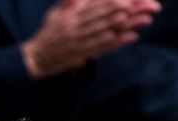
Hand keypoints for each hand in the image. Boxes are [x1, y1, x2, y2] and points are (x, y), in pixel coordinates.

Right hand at [22, 0, 160, 77]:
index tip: (125, 0)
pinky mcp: (82, 55)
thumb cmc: (49, 34)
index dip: (109, 3)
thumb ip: (68, 3)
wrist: (36, 57)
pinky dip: (117, 42)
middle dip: (122, 11)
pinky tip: (131, 36)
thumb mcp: (55, 14)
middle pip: (102, 17)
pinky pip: (102, 48)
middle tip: (140, 7)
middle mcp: (74, 27)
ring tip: (141, 19)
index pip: (93, 6)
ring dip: (124, 25)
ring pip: (104, 31)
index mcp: (69, 16)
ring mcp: (78, 42)